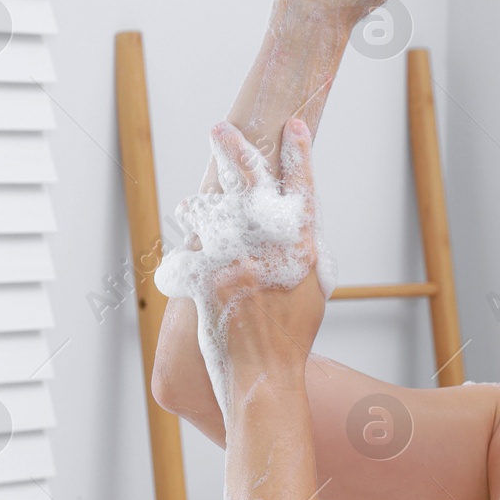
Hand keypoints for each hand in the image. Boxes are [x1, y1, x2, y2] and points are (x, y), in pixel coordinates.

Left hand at [200, 117, 326, 372]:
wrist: (264, 374)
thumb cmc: (294, 336)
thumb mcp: (316, 289)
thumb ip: (305, 251)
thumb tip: (295, 225)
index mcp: (302, 246)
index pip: (302, 188)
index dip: (300, 153)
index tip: (294, 125)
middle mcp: (268, 246)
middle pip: (251, 183)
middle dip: (236, 149)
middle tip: (221, 128)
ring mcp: (235, 259)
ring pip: (211, 209)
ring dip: (202, 201)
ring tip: (193, 201)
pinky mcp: (205, 276)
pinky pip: (189, 244)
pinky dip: (187, 236)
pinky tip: (184, 228)